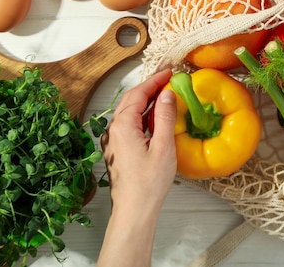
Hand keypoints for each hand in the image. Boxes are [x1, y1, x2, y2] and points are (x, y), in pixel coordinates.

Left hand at [101, 68, 176, 214]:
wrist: (134, 210)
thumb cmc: (149, 183)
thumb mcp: (163, 146)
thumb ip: (165, 117)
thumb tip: (167, 94)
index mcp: (123, 126)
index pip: (138, 94)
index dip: (155, 81)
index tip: (169, 72)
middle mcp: (114, 130)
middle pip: (131, 100)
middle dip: (149, 87)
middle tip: (168, 80)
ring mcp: (113, 140)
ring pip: (129, 111)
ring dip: (146, 100)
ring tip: (165, 95)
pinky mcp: (117, 149)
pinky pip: (129, 123)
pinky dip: (142, 114)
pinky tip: (155, 118)